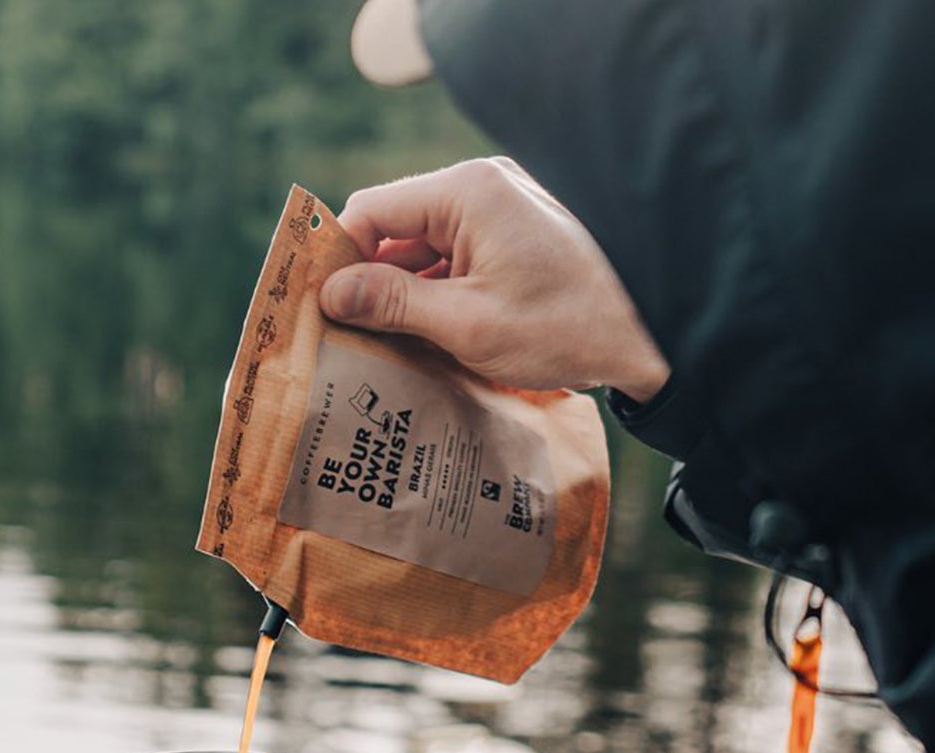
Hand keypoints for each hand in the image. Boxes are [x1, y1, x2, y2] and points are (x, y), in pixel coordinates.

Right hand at [320, 158, 670, 402]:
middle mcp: (482, 188)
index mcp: (467, 193)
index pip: (372, 210)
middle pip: (394, 228)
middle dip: (367, 282)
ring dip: (400, 295)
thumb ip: (395, 303)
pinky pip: (453, 259)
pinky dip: (433, 296)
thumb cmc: (566, 326)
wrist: (652, 333)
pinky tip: (423, 340)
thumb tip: (331, 292)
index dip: (337, 258)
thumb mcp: (467, 324)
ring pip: (422, 249)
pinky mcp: (514, 238)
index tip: (317, 307)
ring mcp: (501, 211)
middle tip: (341, 336)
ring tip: (380, 347)